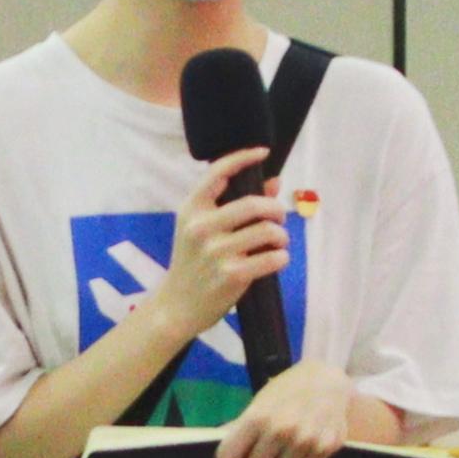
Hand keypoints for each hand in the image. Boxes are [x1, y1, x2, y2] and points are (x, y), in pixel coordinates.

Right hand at [156, 150, 292, 349]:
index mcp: (191, 210)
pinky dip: (281, 257)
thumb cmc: (193, 263)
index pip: (218, 172)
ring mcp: (216, 252)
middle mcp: (201, 227)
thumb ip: (234, 204)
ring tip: (278, 242)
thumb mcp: (201, 229)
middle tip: (278, 219)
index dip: (244, 157)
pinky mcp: (232, 275)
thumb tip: (273, 183)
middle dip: (276, 210)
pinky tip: (276, 259)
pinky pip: (273, 258)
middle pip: (254, 204)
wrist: (176, 306)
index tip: (263, 151)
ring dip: (282, 236)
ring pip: (268, 231)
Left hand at [212, 357, 365, 457]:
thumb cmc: (288, 390)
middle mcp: (282, 431)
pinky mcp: (326, 448)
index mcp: (259, 417)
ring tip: (279, 456)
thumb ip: (241, 427)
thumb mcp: (260, 401)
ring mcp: (306, 441)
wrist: (330, 381)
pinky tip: (298, 453)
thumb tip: (223, 451)